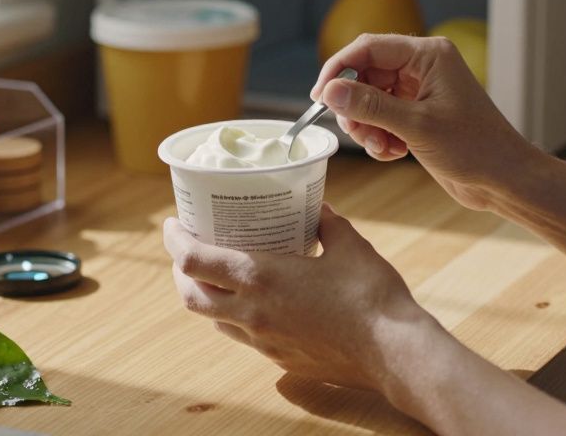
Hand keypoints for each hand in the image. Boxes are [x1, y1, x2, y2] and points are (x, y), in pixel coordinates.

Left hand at [162, 205, 435, 392]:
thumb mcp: (347, 243)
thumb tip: (315, 206)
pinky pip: (244, 336)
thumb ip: (325, 222)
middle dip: (180, 271)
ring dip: (206, 296)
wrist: (393, 352)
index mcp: (260, 277)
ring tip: (218, 275)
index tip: (172, 225)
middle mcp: (252, 313)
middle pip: (190, 295)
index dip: (174, 241)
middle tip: (189, 249)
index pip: (193, 260)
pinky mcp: (279, 359)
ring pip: (214, 320)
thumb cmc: (371, 295)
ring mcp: (263, 341)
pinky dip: (237, 317)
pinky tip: (257, 303)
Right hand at [310, 34, 538, 210]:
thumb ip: (370, 105)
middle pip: (365, 74)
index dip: (339, 69)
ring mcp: (420, 90)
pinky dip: (379, 136)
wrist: (503, 178)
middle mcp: (423, 67)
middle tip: (356, 131)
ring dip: (367, 125)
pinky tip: (393, 153)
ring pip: (370, 98)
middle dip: (355, 106)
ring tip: (381, 147)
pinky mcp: (418, 113)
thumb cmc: (474, 148)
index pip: (368, 48)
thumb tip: (330, 90)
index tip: (319, 97)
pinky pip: (382, 116)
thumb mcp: (416, 126)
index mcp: (428, 55)